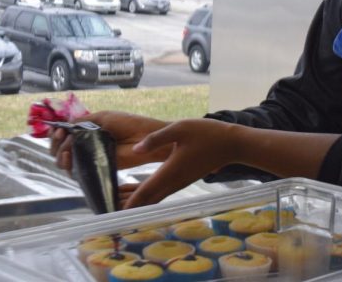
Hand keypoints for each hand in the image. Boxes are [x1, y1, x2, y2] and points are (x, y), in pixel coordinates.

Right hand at [50, 110, 169, 171]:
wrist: (145, 138)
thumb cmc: (128, 124)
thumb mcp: (103, 117)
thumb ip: (83, 122)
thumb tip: (63, 127)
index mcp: (88, 129)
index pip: (64, 133)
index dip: (56, 133)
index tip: (58, 130)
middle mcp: (86, 143)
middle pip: (60, 147)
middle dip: (56, 143)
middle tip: (61, 138)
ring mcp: (89, 155)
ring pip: (64, 159)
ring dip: (60, 154)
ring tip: (67, 149)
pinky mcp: (95, 167)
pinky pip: (75, 170)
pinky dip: (68, 165)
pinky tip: (69, 158)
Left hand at [122, 118, 239, 208]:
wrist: (232, 145)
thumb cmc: (207, 134)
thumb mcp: (180, 129)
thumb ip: (156, 138)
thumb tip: (136, 150)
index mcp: (170, 171)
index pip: (145, 192)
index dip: (128, 203)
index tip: (113, 213)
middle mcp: (174, 182)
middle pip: (148, 200)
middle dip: (129, 207)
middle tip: (110, 211)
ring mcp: (179, 183)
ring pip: (155, 198)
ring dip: (138, 202)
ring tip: (118, 203)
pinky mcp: (183, 180)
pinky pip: (162, 192)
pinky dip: (148, 196)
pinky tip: (140, 193)